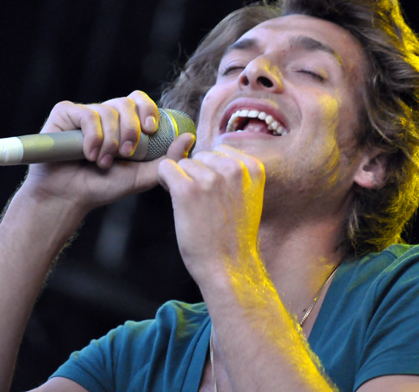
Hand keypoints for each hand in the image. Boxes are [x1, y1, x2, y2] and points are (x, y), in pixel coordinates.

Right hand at [21, 90, 195, 212]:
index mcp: (124, 124)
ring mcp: (84, 112)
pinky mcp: (65, 113)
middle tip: (127, 154)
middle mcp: (105, 114)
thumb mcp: (142, 176)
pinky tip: (88, 154)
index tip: (151, 130)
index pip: (141, 101)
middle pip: (127, 103)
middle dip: (131, 130)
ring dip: (110, 140)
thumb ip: (167, 159)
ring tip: (103, 162)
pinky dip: (92, 136)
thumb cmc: (104, 186)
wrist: (69, 197)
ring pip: (108, 110)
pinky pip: (87, 114)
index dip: (148, 110)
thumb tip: (190, 137)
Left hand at [158, 145, 264, 285]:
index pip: (220, 150)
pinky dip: (166, 182)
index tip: (216, 192)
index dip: (212, 169)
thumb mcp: (247, 195)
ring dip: (183, 181)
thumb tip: (202, 152)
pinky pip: (166, 168)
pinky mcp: (187, 190)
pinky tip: (176, 199)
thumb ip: (233, 172)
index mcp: (252, 167)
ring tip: (193, 206)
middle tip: (204, 202)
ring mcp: (210, 179)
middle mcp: (233, 168)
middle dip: (197, 174)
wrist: (229, 267)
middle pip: (200, 156)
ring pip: (183, 163)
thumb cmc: (234, 234)